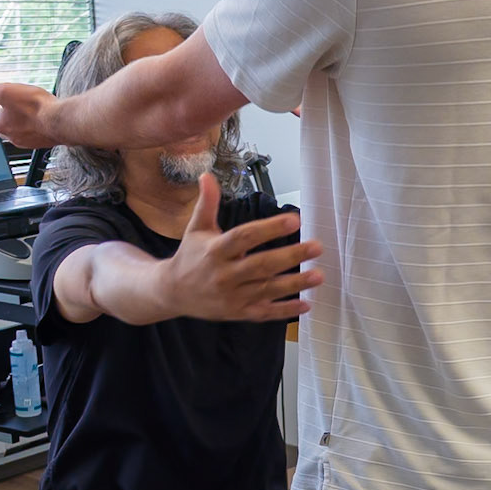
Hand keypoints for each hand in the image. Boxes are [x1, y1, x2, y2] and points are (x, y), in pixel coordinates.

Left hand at [0, 81, 56, 147]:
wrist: (61, 121)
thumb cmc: (36, 107)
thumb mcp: (4, 91)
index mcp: (0, 124)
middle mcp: (11, 135)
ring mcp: (26, 140)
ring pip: (11, 130)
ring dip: (9, 119)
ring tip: (14, 108)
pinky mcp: (39, 140)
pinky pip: (26, 132)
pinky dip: (23, 124)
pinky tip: (32, 117)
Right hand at [162, 174, 322, 321]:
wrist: (172, 292)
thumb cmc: (189, 256)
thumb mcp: (196, 228)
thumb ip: (207, 203)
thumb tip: (207, 176)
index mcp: (216, 250)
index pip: (245, 237)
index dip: (269, 229)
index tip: (294, 220)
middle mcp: (225, 275)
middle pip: (262, 265)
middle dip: (291, 256)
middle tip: (316, 247)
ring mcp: (232, 296)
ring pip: (268, 290)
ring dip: (295, 283)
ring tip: (318, 275)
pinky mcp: (238, 312)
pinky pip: (265, 312)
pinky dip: (286, 310)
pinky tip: (307, 303)